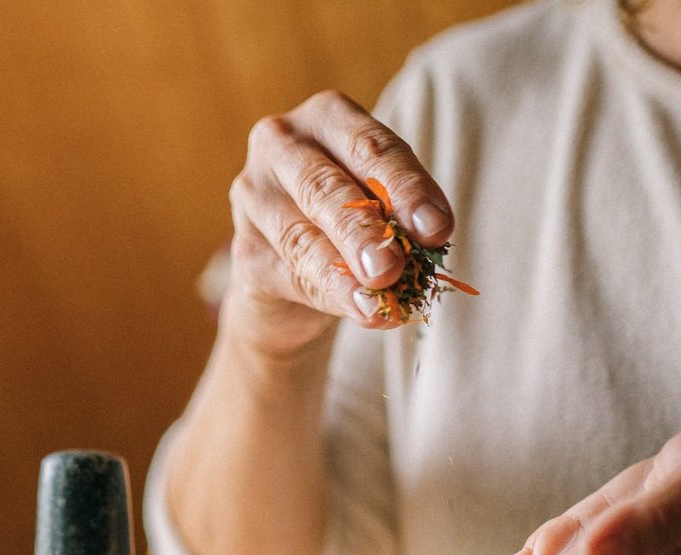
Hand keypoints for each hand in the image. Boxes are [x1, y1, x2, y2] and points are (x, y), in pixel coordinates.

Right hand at [223, 90, 454, 360]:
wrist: (297, 274)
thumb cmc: (354, 219)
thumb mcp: (385, 202)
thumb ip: (401, 212)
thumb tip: (427, 238)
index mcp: (326, 117)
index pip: (369, 147)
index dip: (405, 188)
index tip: (436, 229)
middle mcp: (279, 145)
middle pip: (324, 187)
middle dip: (363, 230)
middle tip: (391, 266)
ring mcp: (252, 197)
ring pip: (300, 236)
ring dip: (341, 271)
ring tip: (376, 299)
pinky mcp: (244, 253)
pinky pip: (290, 276)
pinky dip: (330, 297)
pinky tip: (361, 311)